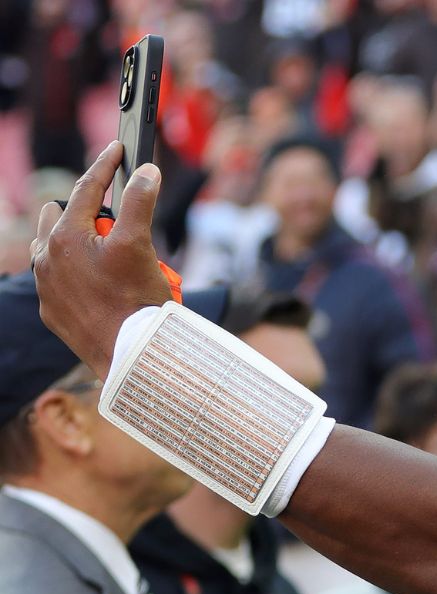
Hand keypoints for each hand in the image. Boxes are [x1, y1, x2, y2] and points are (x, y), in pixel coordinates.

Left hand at [30, 141, 169, 377]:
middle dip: (88, 212)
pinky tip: (100, 284)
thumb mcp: (142, 245)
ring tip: (107, 255)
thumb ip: (140, 203)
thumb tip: (146, 172)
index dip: (106, 165)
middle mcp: (46, 259)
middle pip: (61, 217)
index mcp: (65, 237)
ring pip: (53, 249)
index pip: (87, 189)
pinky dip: (76, 273)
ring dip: (75, 242)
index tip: (118, 149)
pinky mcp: (53, 312)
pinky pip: (59, 281)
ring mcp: (47, 287)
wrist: (131, 356)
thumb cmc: (136, 302)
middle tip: (119, 225)